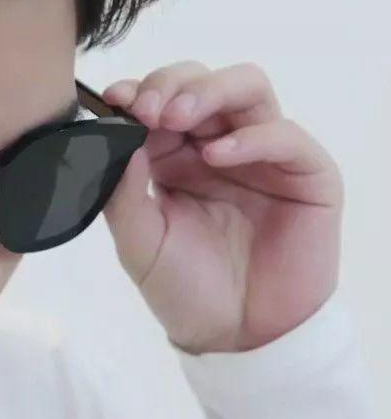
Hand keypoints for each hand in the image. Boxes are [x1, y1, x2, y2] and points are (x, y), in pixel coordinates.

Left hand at [101, 61, 343, 353]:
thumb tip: (113, 136)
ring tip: (175, 117)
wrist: (233, 337)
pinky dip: (251, 136)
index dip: (137, 92)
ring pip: (246, 88)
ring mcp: (261, 155)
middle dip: (169, 84)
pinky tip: (217, 156)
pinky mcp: (304, 174)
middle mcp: (216, 146)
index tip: (115, 99)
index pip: (159, 101)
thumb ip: (122, 190)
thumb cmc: (183, 287)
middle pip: (200, 81)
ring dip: (208, 91)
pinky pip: (285, 135)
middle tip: (145, 109)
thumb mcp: (137, 240)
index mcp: (173, 156)